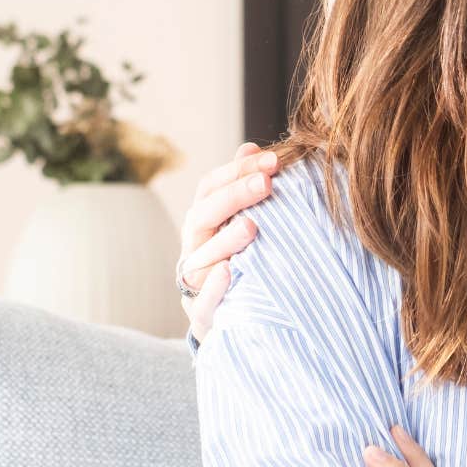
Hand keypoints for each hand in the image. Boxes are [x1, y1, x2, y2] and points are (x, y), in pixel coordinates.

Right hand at [177, 142, 281, 338]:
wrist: (232, 320)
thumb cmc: (241, 260)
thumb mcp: (239, 223)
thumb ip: (243, 188)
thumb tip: (251, 147)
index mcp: (201, 222)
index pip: (210, 187)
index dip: (237, 171)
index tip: (273, 160)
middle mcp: (193, 248)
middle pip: (203, 216)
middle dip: (234, 197)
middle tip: (267, 183)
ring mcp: (194, 283)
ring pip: (200, 259)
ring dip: (225, 241)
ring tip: (251, 226)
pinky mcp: (202, 317)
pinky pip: (202, 303)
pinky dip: (214, 289)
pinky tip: (230, 273)